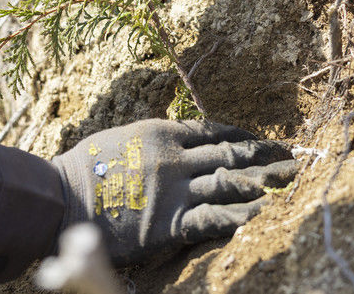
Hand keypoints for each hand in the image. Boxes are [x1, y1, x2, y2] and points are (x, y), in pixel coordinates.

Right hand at [51, 119, 295, 266]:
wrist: (61, 201)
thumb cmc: (82, 171)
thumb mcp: (119, 140)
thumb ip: (149, 142)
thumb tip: (169, 144)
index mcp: (160, 133)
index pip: (213, 130)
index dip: (242, 135)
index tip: (260, 140)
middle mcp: (174, 157)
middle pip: (231, 154)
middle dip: (264, 156)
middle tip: (291, 160)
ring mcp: (175, 190)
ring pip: (231, 182)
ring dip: (264, 182)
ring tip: (288, 183)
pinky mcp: (172, 222)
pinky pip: (216, 218)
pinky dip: (242, 216)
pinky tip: (263, 215)